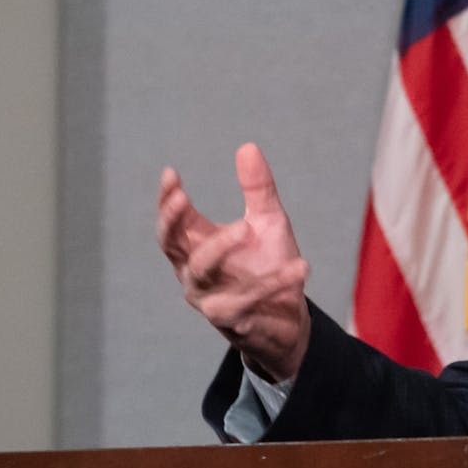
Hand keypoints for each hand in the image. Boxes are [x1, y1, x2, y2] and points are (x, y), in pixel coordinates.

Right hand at [156, 142, 310, 380]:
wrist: (288, 316)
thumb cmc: (269, 265)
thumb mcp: (268, 221)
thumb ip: (258, 189)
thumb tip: (247, 147)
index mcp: (197, 246)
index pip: (172, 222)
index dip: (167, 200)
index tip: (171, 174)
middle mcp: (194, 272)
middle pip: (170, 246)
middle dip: (173, 222)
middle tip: (183, 198)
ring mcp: (208, 297)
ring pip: (200, 270)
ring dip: (221, 246)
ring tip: (248, 226)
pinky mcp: (231, 320)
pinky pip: (246, 299)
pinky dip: (274, 282)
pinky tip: (301, 266)